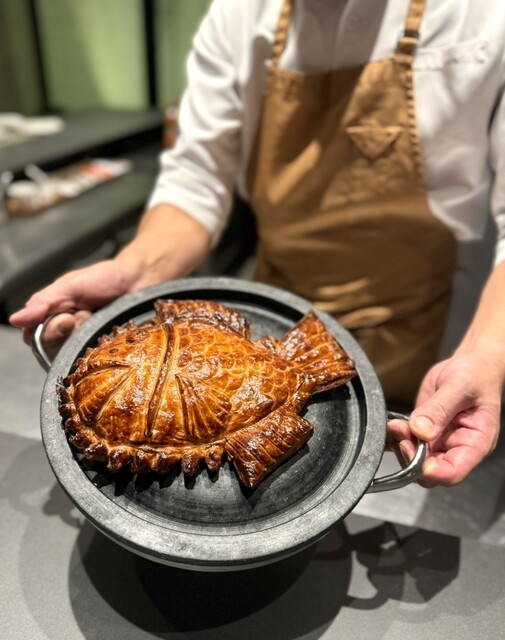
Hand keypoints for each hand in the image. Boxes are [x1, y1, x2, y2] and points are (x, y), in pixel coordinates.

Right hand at [9, 259, 136, 360]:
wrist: (139, 278)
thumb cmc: (105, 279)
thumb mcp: (70, 286)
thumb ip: (44, 302)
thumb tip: (16, 319)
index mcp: (53, 317)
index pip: (35, 339)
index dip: (48, 332)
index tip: (66, 317)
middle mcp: (67, 335)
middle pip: (52, 350)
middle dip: (67, 332)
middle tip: (84, 315)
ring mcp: (86, 344)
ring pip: (72, 356)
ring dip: (84, 336)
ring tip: (97, 318)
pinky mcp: (104, 351)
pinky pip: (93, 360)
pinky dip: (99, 346)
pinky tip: (108, 332)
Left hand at [387, 351, 501, 486]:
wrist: (470, 365)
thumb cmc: (475, 375)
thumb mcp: (459, 387)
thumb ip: (439, 410)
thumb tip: (420, 431)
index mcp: (475, 442)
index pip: (453, 472)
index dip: (432, 472)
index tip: (413, 454)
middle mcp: (456, 447)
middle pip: (430, 470)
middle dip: (411, 455)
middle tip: (401, 432)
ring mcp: (439, 441)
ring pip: (414, 458)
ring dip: (401, 444)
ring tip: (395, 425)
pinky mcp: (424, 432)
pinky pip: (407, 442)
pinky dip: (395, 437)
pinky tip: (390, 427)